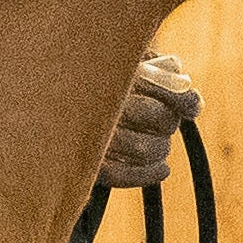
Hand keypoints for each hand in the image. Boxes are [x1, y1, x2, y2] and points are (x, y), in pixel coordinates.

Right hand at [96, 53, 198, 188]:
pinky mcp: (86, 164)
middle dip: (169, 122)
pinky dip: (149, 174)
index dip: (184, 100)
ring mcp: (91, 137)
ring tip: (159, 144)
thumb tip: (184, 84)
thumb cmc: (94, 82)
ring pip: (147, 148)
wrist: (49, 102)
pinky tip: (163, 169)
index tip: (192, 107)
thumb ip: (158, 70)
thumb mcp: (125, 66)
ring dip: (161, 148)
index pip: (165, 89)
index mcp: (111, 74)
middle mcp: (100, 104)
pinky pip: (124, 176)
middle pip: (159, 117)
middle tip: (163, 121)